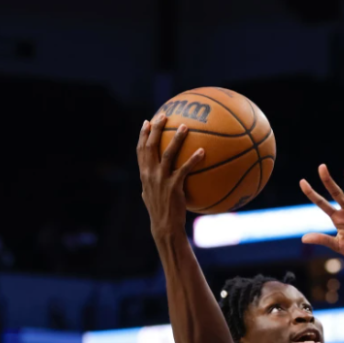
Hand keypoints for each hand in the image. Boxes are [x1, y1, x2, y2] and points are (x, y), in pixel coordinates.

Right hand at [138, 114, 204, 237]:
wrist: (164, 226)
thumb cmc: (160, 211)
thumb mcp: (151, 195)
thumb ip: (152, 182)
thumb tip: (155, 176)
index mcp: (144, 174)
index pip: (140, 150)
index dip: (143, 135)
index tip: (146, 122)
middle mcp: (150, 174)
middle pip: (151, 146)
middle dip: (156, 129)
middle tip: (164, 116)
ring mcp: (161, 180)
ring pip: (168, 154)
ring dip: (176, 139)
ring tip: (185, 126)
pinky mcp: (173, 187)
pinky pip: (185, 169)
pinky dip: (193, 159)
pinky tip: (202, 151)